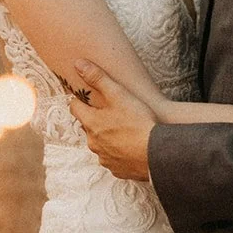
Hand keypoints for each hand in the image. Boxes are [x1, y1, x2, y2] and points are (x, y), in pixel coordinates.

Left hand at [67, 59, 155, 181]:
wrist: (157, 153)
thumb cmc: (138, 122)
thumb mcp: (118, 94)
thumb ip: (98, 78)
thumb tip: (78, 63)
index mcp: (91, 123)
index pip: (75, 108)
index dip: (80, 100)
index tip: (87, 96)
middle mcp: (93, 143)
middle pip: (88, 126)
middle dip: (96, 119)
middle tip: (111, 111)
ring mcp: (105, 158)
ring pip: (100, 143)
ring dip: (108, 137)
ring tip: (124, 130)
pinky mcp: (117, 170)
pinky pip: (113, 158)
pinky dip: (119, 152)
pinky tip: (131, 147)